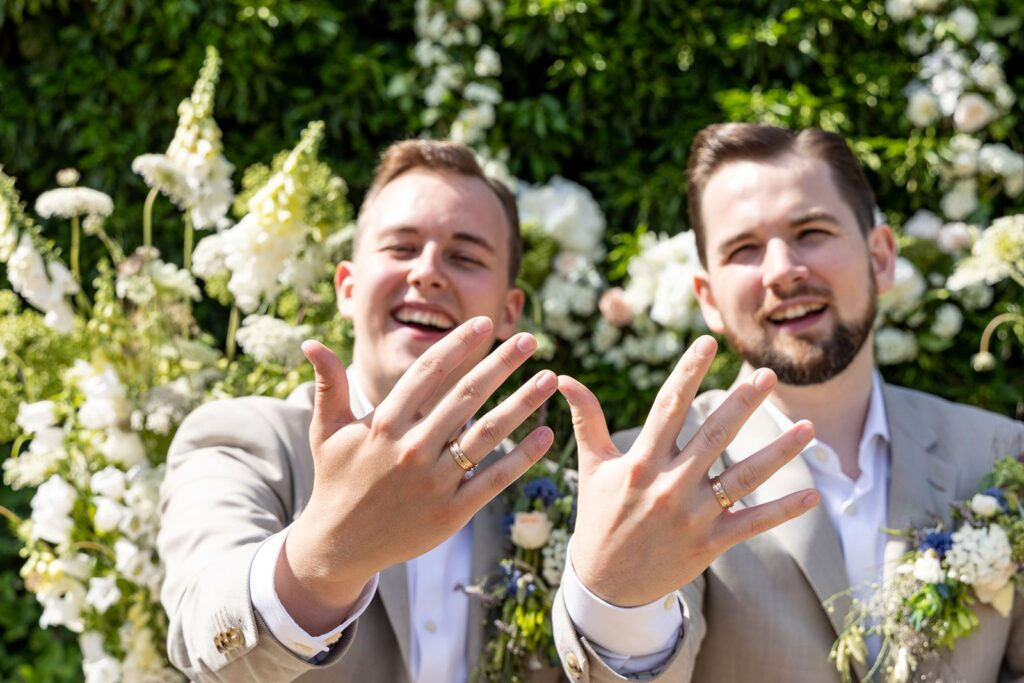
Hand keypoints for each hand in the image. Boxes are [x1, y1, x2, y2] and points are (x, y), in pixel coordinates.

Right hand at [279, 316, 555, 631]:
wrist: (339, 544)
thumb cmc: (336, 479)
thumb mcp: (326, 431)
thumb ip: (329, 385)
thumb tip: (310, 344)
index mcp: (385, 423)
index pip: (430, 373)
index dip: (460, 345)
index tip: (486, 324)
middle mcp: (412, 448)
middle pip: (466, 396)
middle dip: (501, 364)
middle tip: (530, 340)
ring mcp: (434, 481)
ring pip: (487, 434)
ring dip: (522, 403)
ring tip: (549, 379)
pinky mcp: (452, 512)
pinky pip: (495, 479)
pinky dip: (523, 457)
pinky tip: (545, 434)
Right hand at [559, 335, 819, 606]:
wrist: (607, 583)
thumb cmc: (599, 516)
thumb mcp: (592, 466)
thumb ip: (586, 420)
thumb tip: (564, 379)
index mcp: (640, 462)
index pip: (668, 407)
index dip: (688, 372)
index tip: (707, 342)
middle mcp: (668, 485)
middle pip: (714, 436)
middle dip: (743, 403)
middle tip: (768, 375)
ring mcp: (693, 515)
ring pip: (743, 477)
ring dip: (779, 452)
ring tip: (808, 427)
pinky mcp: (711, 542)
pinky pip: (753, 522)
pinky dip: (784, 510)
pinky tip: (813, 493)